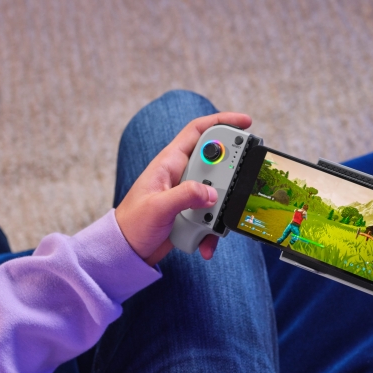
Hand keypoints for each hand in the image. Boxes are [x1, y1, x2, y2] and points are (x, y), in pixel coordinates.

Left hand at [115, 112, 251, 265]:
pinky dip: (213, 231)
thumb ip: (185, 196)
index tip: (245, 123)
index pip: (198, 131)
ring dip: (220, 210)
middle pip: (216, 163)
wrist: (127, 251)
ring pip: (218, 193)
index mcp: (169, 162)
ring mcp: (188, 194)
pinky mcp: (193, 213)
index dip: (222, 121)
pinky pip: (213, 217)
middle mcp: (181, 174)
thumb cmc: (132, 224)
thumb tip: (211, 192)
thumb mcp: (157, 207)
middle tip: (239, 184)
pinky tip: (205, 243)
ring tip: (211, 223)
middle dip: (230, 175)